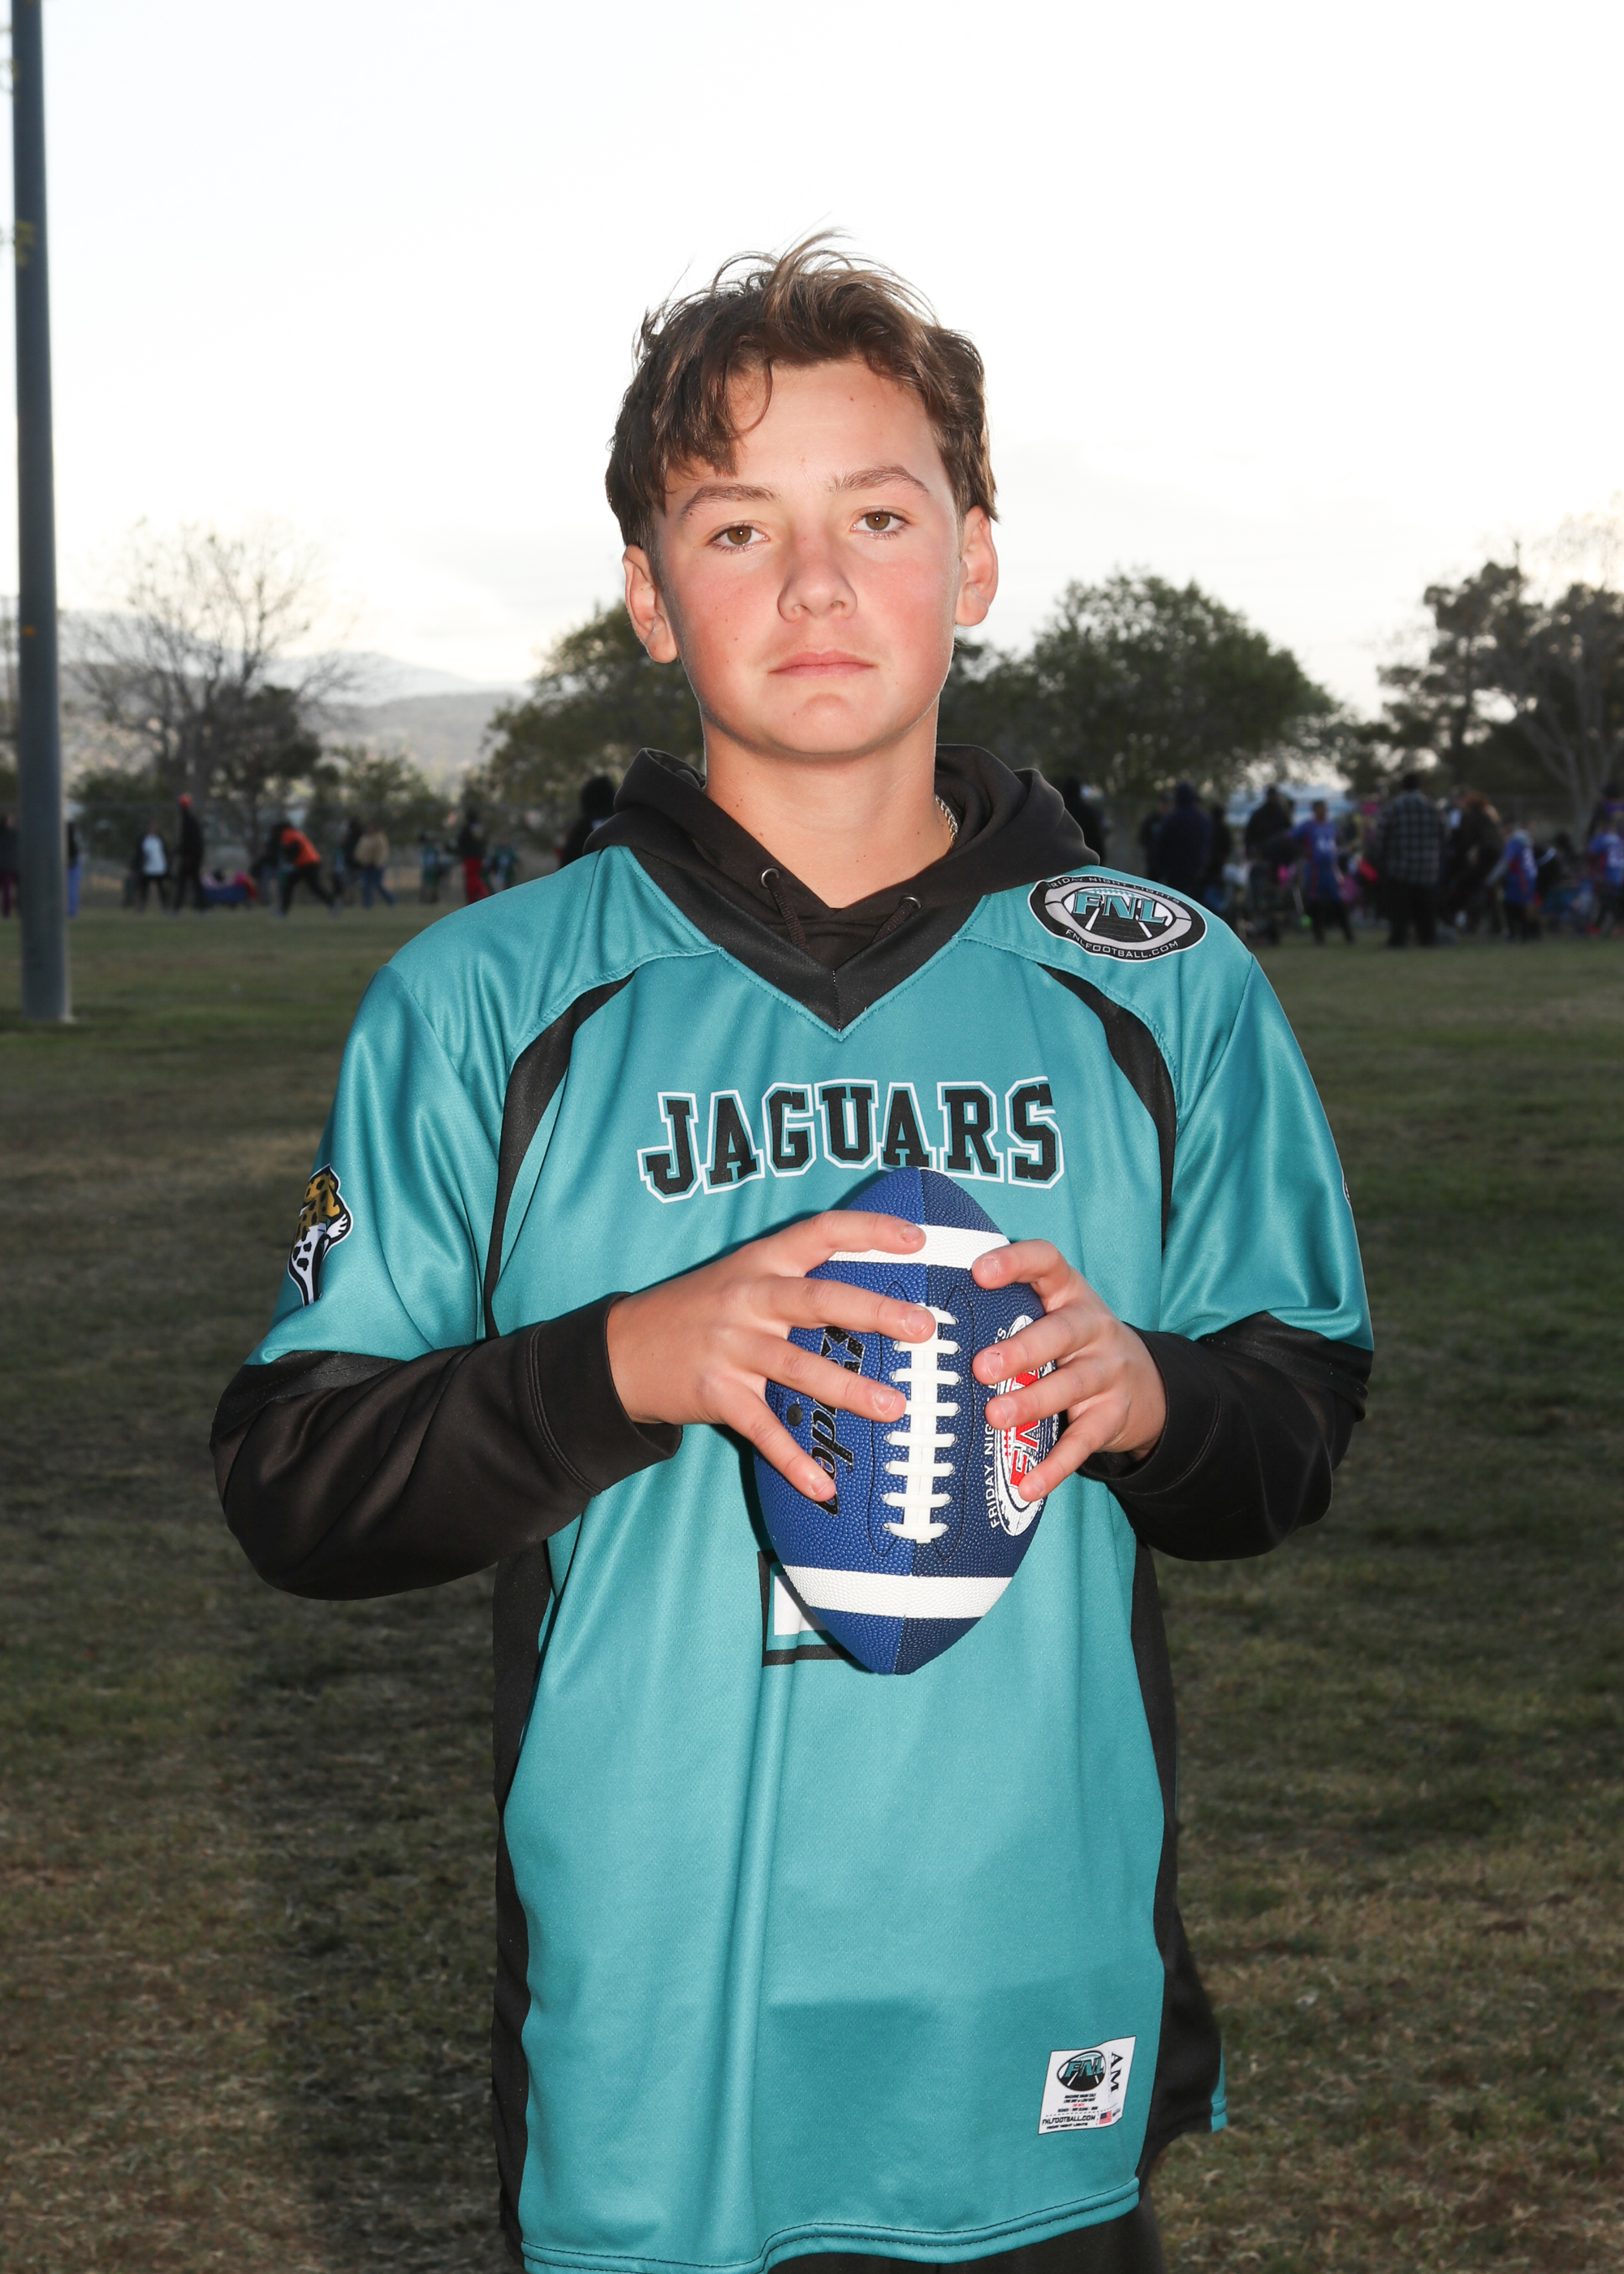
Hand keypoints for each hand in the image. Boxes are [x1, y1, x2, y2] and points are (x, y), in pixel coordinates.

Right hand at [606, 1212, 936, 1501]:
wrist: (621, 1349)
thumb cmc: (696, 1310)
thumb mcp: (740, 1276)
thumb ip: (796, 1278)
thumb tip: (873, 1292)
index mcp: (760, 1263)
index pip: (820, 1232)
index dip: (869, 1231)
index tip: (916, 1239)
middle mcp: (748, 1299)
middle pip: (818, 1300)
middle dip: (874, 1312)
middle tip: (923, 1327)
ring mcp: (731, 1347)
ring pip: (798, 1367)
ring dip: (848, 1389)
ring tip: (893, 1407)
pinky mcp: (716, 1394)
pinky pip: (762, 1430)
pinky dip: (793, 1461)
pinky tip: (823, 1485)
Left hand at [971, 1242, 1165, 1501]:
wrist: (1147, 1385)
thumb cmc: (1073, 1344)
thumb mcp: (1052, 1314)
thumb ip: (1007, 1310)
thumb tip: (923, 1321)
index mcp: (1069, 1293)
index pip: (1047, 1262)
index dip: (1015, 1263)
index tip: (979, 1272)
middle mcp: (1094, 1326)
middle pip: (1061, 1332)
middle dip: (1021, 1349)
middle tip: (981, 1367)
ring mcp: (1109, 1370)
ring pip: (1072, 1384)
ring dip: (1032, 1401)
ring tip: (996, 1417)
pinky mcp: (1113, 1415)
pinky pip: (1083, 1442)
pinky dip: (1055, 1466)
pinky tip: (1027, 1484)